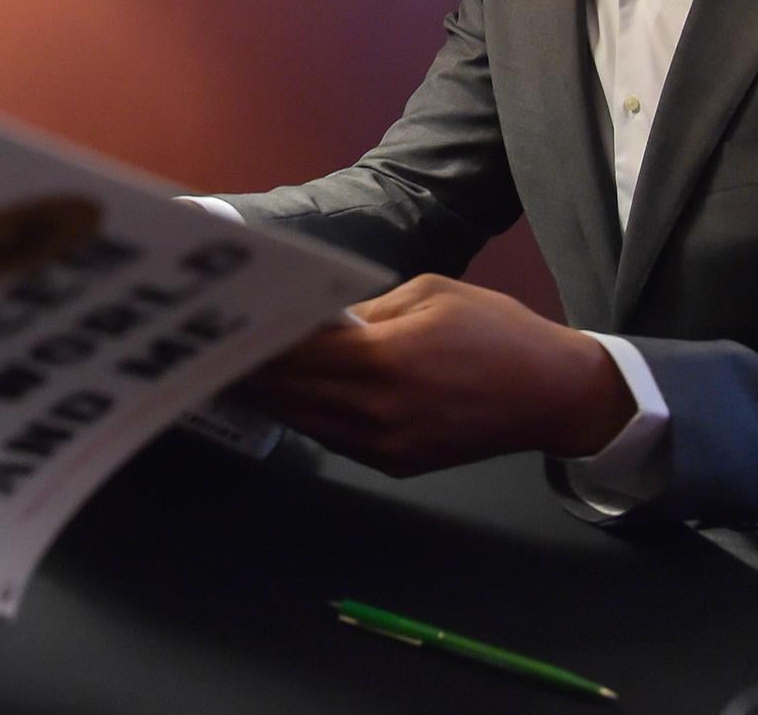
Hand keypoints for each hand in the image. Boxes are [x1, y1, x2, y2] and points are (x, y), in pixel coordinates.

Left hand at [234, 275, 635, 476]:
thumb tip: (315, 318)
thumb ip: (365, 309)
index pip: (295, 356)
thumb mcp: (429, 293)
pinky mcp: (396, 464)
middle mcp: (376, 412)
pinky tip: (287, 394)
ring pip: (306, 421)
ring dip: (270, 399)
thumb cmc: (495, 330)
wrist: (551, 394)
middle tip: (205, 352)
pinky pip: (334, 437)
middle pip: (290, 395)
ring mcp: (384, 446)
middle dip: (248, 374)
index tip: (219, 329)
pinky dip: (307, 415)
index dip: (254, 344)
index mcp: (384, 362)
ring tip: (232, 372)